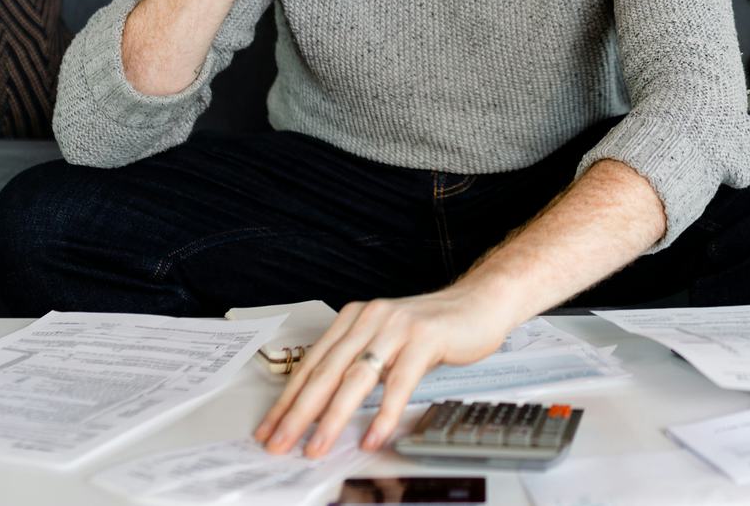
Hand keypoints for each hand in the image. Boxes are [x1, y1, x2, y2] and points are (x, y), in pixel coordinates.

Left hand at [253, 287, 517, 457]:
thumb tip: (324, 405)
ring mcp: (397, 327)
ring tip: (316, 447)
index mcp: (354, 318)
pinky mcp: (425, 338)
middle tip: (280, 443)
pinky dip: (383, 414)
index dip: (287, 399)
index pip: (312, 364)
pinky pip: (399, 383)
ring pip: (357, 378)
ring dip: (333, 418)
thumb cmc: (432, 328)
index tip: (269, 428)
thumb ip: (359, 362)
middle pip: (326, 372)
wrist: (480, 302)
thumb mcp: (386, 340)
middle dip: (298, 413)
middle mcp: (370, 318)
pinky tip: (373, 436)